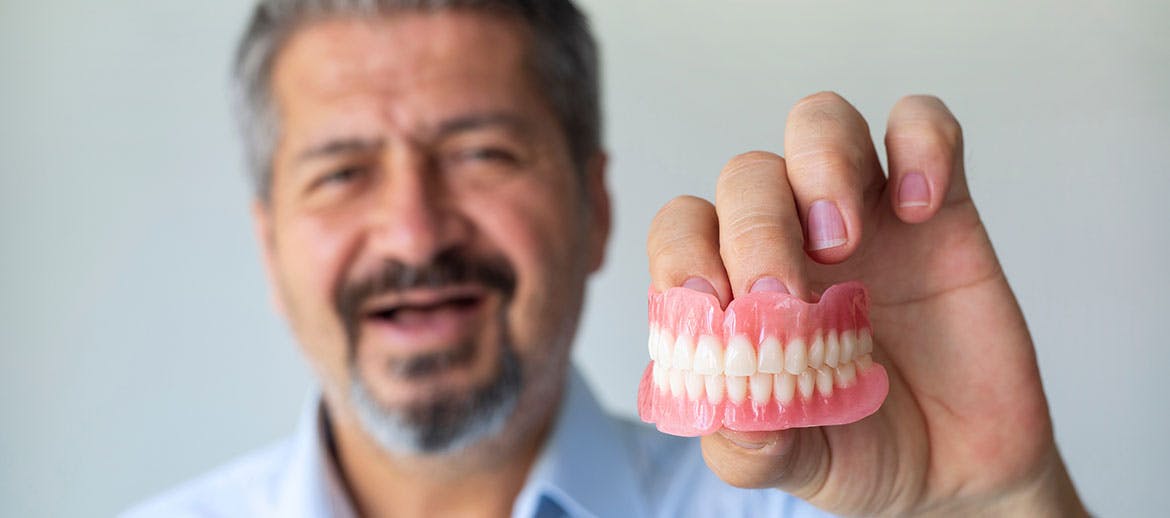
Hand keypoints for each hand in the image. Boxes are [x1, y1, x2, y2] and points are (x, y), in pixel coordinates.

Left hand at [645, 93, 1086, 515]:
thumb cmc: (861, 448)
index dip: (685, 252)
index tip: (715, 304)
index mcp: (737, 286)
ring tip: (844, 240)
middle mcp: (790, 238)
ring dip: (821, 163)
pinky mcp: (938, 204)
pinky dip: (920, 144)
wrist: (961, 469)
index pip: (683, 228)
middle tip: (787, 294)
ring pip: (820, 123)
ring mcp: (863, 212)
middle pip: (748, 176)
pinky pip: (923, 125)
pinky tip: (920, 207)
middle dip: (757, 227)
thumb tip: (721, 409)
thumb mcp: (795, 462)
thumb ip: (749, 443)